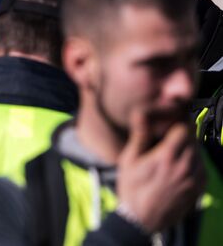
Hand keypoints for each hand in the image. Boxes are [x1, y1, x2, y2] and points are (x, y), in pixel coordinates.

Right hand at [117, 111, 205, 232]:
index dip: (178, 120)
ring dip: (189, 147)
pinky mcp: (198, 189)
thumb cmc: (132, 188)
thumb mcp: (129, 159)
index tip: (170, 120)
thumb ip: (140, 135)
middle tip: (169, 135)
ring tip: (172, 151)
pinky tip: (179, 165)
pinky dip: (193, 161)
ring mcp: (194, 179)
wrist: (141, 219)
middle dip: (183, 133)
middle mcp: (185, 166)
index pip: (185, 127)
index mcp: (167, 156)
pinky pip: (202, 167)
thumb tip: (141, 113)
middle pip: (193, 138)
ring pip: (199, 152)